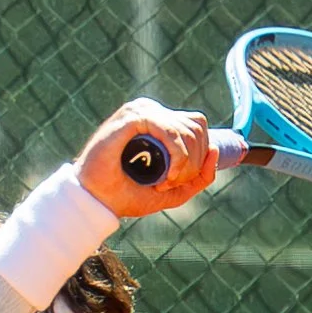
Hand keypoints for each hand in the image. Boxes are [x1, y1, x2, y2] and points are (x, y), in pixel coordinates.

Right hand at [75, 100, 217, 218]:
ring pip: (187, 129)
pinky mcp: (133, 116)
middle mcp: (152, 111)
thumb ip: (198, 178)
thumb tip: (215, 151)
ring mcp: (142, 111)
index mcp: (159, 121)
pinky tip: (163, 175)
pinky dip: (176, 156)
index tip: (177, 180)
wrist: (96, 201)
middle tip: (170, 183)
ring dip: (185, 163)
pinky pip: (170, 130)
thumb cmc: (127, 195)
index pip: (197, 127)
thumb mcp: (172, 192)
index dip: (198, 156)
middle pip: (197, 127)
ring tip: (164, 182)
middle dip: (193, 163)